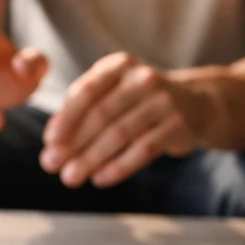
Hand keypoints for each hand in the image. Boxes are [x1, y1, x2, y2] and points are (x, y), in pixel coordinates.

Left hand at [40, 52, 202, 187]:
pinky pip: (143, 149)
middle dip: (73, 143)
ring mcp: (162, 101)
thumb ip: (81, 110)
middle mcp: (141, 79)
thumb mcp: (111, 91)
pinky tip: (99, 179)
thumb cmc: (137, 99)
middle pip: (101, 115)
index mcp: (118, 66)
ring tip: (70, 177)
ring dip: (91, 159)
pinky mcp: (177, 125)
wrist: (195, 103)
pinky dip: (118, 167)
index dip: (65, 117)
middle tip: (51, 164)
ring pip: (120, 134)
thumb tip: (52, 146)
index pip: (85, 91)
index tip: (49, 141)